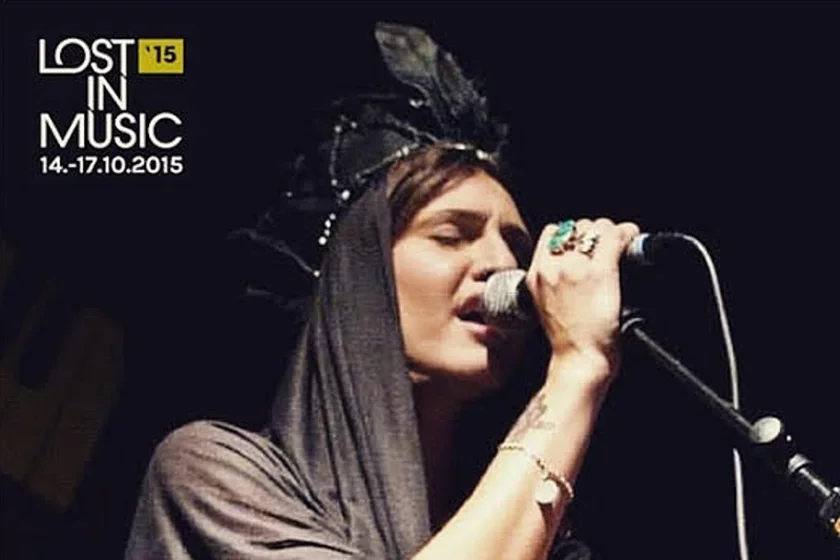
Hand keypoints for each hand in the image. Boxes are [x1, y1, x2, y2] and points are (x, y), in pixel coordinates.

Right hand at [526, 218, 639, 384]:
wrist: (578, 362)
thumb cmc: (567, 342)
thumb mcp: (545, 306)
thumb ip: (552, 282)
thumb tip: (570, 269)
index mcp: (536, 275)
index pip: (552, 232)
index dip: (571, 234)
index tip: (585, 244)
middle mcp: (553, 267)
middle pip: (575, 226)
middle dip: (593, 232)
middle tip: (607, 244)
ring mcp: (577, 268)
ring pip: (596, 227)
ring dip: (610, 231)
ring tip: (621, 241)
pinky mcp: (601, 273)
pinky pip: (614, 238)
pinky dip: (627, 233)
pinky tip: (632, 236)